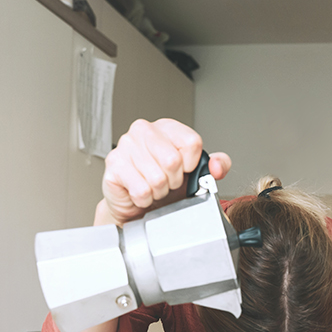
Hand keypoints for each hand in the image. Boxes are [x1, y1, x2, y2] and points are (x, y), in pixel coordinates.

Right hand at [101, 119, 231, 225]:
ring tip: (154, 187)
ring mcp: (125, 146)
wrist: (138, 203)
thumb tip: (217, 166)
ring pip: (157, 178)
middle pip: (173, 160)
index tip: (185, 169)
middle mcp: (144, 131)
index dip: (192, 163)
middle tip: (167, 181)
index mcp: (166, 127)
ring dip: (160, 191)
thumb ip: (217, 165)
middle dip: (175, 180)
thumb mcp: (196, 172)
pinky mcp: (114, 166)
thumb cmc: (165, 183)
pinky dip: (146, 198)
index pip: (192, 142)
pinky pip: (141, 190)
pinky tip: (142, 193)